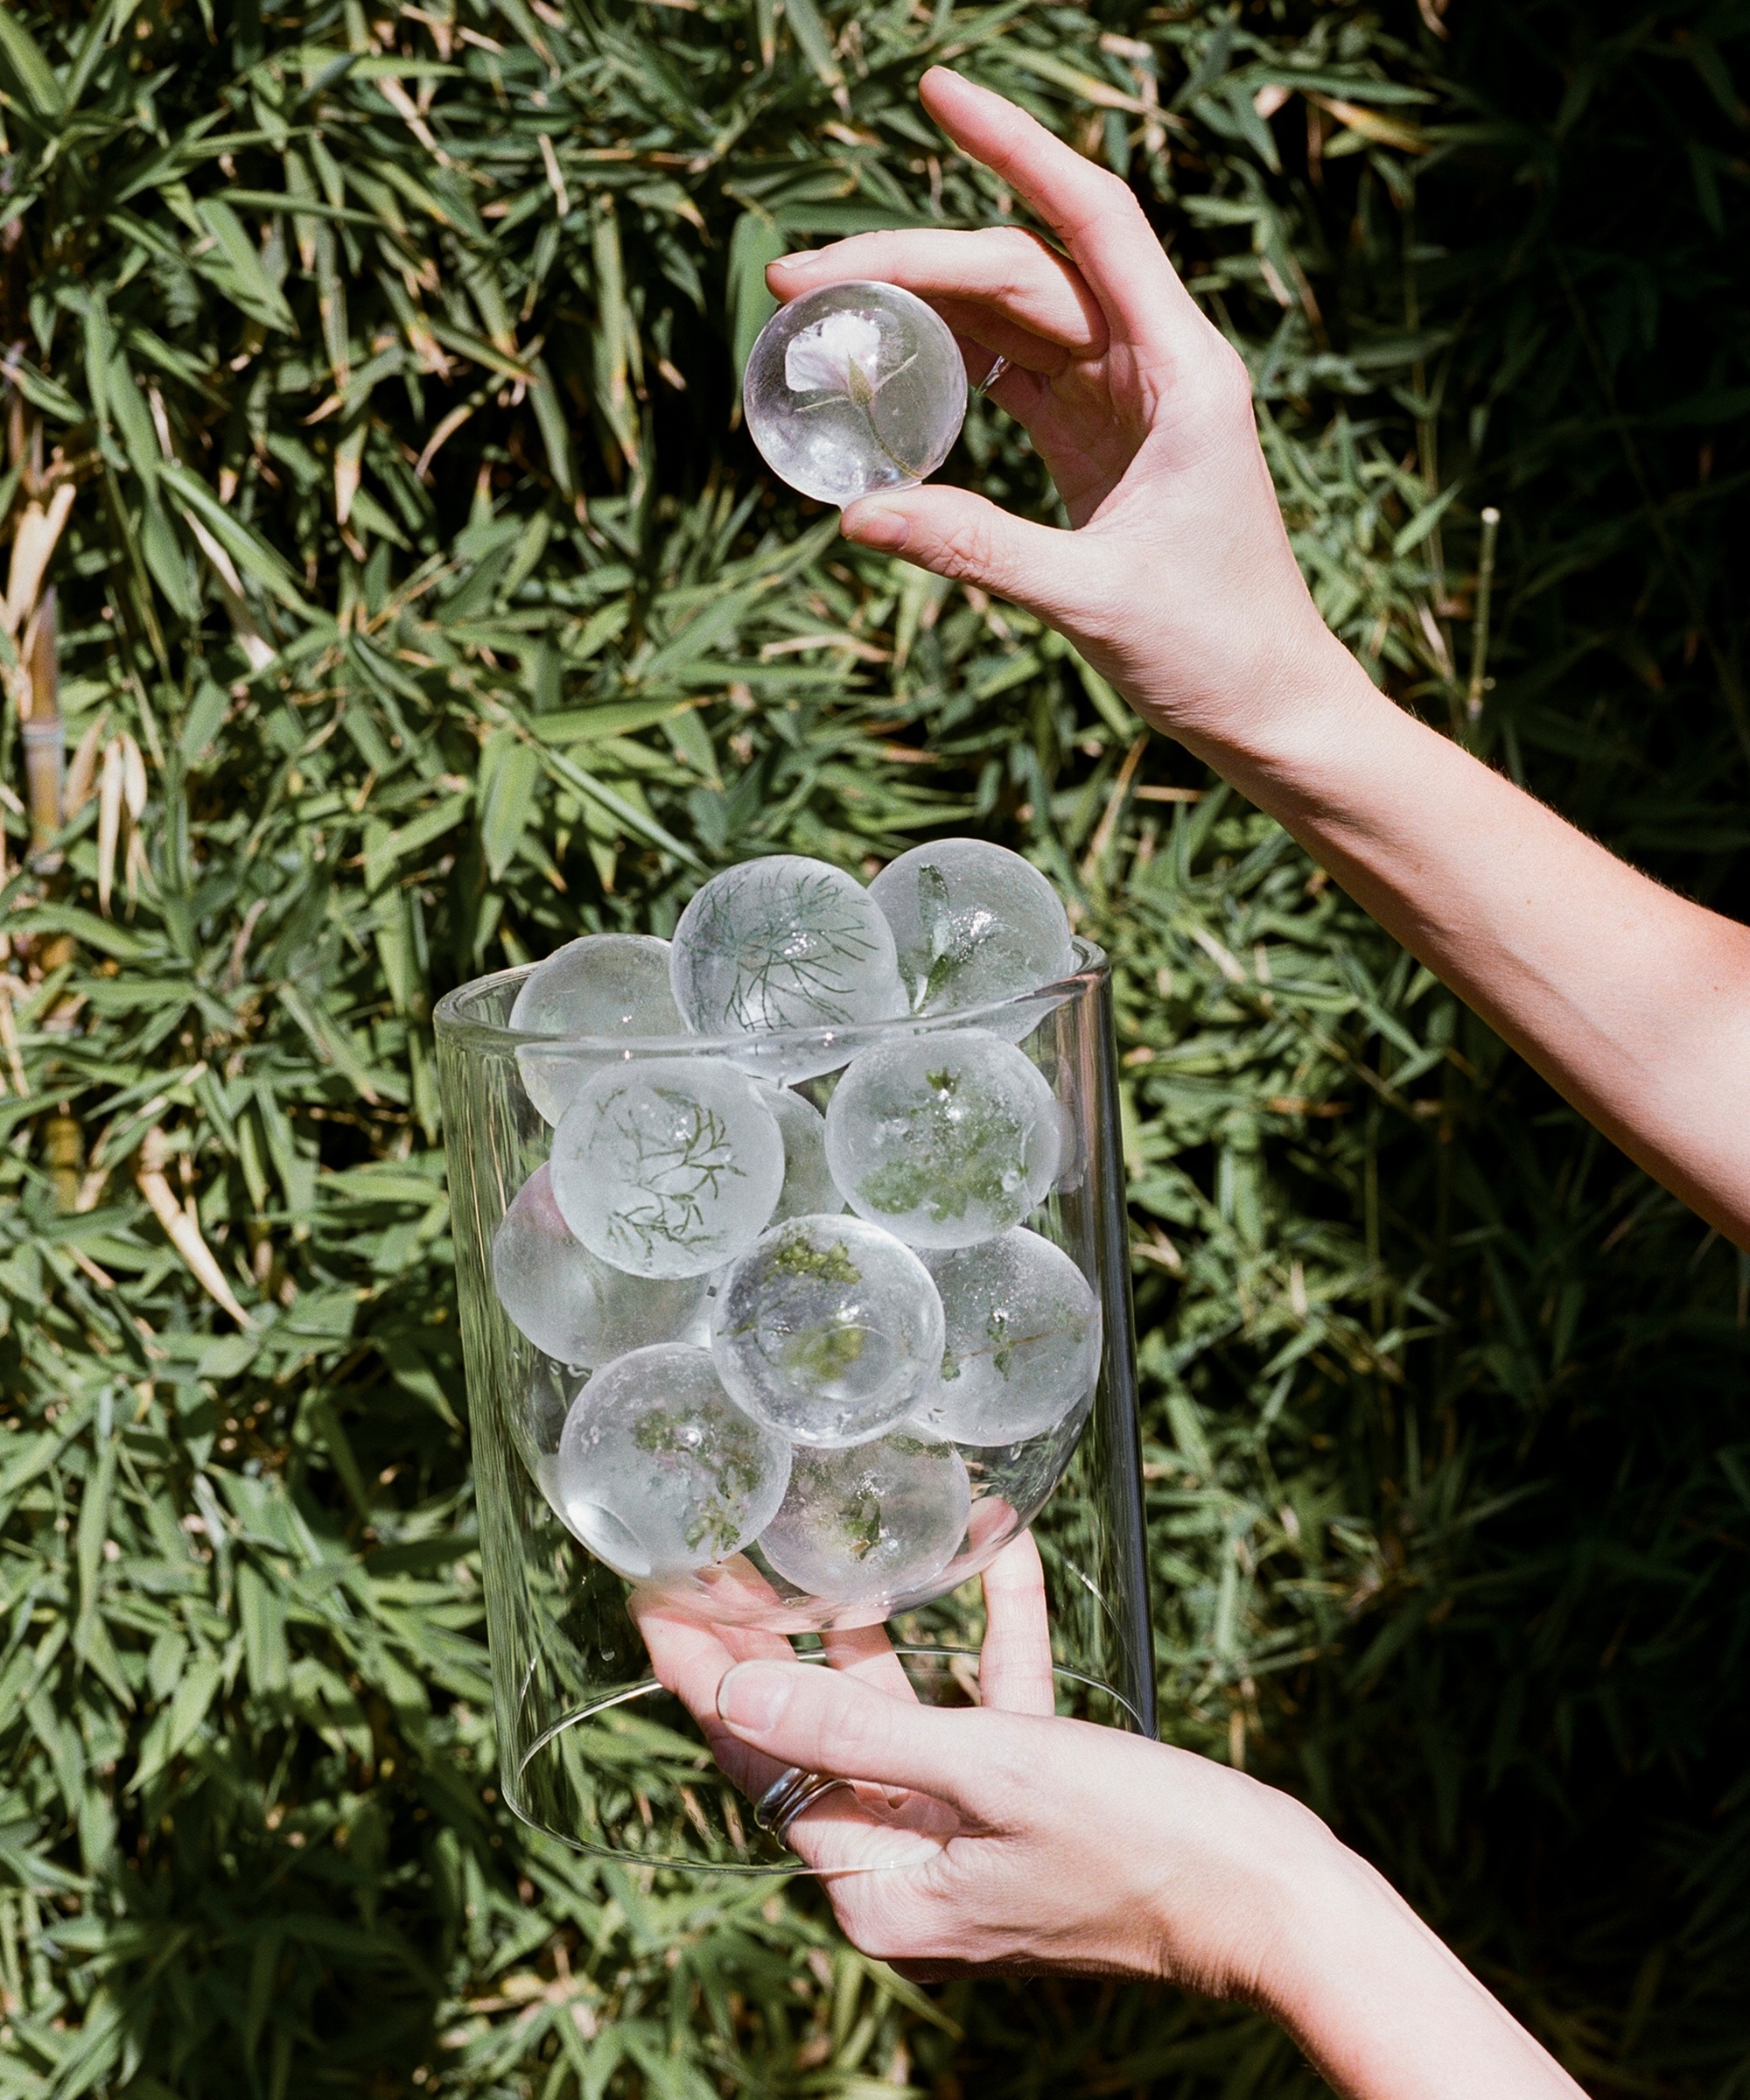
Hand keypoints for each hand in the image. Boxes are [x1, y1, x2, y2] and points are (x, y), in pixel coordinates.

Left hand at [635, 1533, 1334, 1991]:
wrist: (1277, 1901)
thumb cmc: (1139, 1842)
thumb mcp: (989, 1771)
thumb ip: (855, 1727)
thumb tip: (735, 1688)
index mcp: (880, 1887)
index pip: (761, 1761)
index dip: (702, 1672)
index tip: (657, 1593)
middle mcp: (910, 1872)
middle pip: (820, 1730)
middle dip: (780, 1635)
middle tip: (726, 1550)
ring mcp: (967, 1842)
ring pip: (902, 1713)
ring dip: (890, 1623)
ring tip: (842, 1536)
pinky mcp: (1024, 1814)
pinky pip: (988, 1715)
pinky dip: (993, 1641)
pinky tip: (1004, 1557)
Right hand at [766, 68, 1346, 751]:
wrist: (1269, 708)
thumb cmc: (1215, 649)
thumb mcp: (1092, 598)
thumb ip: (976, 549)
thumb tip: (855, 517)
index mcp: (1181, 370)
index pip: (1090, 220)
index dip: (1015, 146)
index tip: (936, 91)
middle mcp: (1156, 366)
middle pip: (1022, 271)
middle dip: (909, 262)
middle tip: (797, 276)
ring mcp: (1126, 404)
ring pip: (1011, 322)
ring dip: (919, 310)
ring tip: (819, 313)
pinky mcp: (1101, 448)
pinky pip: (1015, 380)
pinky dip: (950, 368)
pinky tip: (884, 365)